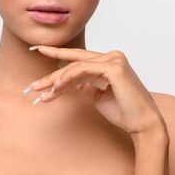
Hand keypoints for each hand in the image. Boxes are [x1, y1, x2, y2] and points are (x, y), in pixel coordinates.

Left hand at [23, 46, 165, 136]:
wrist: (142, 124)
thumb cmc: (124, 112)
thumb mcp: (97, 96)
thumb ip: (84, 85)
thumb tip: (66, 80)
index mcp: (109, 61)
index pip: (78, 56)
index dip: (56, 53)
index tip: (37, 49)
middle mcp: (112, 56)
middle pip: (73, 62)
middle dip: (50, 74)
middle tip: (32, 86)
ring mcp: (114, 59)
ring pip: (75, 67)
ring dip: (55, 81)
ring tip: (40, 93)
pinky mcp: (114, 68)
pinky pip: (83, 71)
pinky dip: (67, 79)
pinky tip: (56, 89)